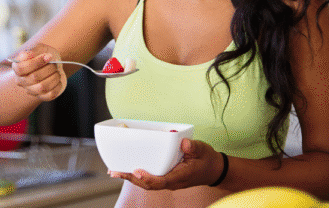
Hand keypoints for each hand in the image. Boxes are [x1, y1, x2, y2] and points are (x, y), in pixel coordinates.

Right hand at [10, 44, 66, 101]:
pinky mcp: (42, 96)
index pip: (21, 68)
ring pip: (42, 87)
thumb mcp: (39, 49)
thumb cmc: (43, 55)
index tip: (48, 56)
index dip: (36, 62)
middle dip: (49, 68)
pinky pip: (50, 95)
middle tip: (55, 63)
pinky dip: (57, 86)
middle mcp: (22, 81)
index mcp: (17, 68)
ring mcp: (31, 90)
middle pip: (34, 77)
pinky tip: (58, 80)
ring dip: (54, 77)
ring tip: (57, 71)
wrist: (52, 64)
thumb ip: (33, 51)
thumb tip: (29, 55)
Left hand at [108, 139, 224, 190]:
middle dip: (131, 179)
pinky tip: (128, 170)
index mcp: (180, 177)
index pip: (161, 181)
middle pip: (148, 184)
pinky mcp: (166, 178)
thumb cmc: (207, 160)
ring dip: (131, 178)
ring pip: (147, 184)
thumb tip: (184, 143)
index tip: (136, 172)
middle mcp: (172, 182)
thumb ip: (193, 147)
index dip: (148, 178)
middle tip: (114, 172)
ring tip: (115, 172)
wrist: (214, 170)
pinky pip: (150, 179)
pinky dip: (138, 176)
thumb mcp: (203, 150)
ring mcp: (168, 181)